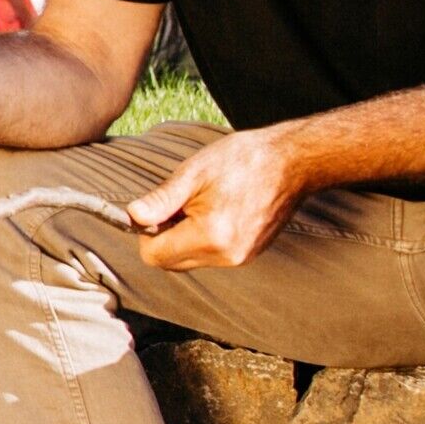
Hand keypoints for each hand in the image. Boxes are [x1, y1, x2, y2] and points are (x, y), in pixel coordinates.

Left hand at [123, 127, 307, 270]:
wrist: (291, 162)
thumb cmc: (242, 161)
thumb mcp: (193, 173)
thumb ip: (161, 200)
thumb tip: (133, 217)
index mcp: (210, 236)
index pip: (155, 256)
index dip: (145, 234)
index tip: (157, 210)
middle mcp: (226, 256)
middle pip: (171, 263)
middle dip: (165, 237)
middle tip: (180, 204)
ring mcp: (241, 258)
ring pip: (190, 260)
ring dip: (184, 238)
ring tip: (203, 205)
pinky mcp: (249, 255)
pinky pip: (211, 256)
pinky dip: (204, 239)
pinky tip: (218, 211)